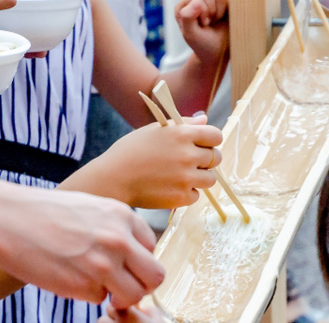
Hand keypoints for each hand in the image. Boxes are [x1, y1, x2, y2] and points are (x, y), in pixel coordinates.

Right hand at [0, 186, 163, 309]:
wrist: (8, 220)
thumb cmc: (43, 212)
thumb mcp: (89, 206)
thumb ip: (115, 226)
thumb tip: (131, 251)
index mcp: (123, 215)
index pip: (152, 246)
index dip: (137, 258)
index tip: (121, 263)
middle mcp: (120, 240)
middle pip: (155, 275)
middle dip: (140, 284)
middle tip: (120, 285)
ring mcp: (103, 264)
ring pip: (134, 295)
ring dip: (119, 297)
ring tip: (97, 286)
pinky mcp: (84, 285)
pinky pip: (99, 299)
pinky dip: (87, 295)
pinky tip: (68, 279)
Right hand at [60, 116, 221, 208]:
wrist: (112, 178)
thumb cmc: (129, 152)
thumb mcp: (153, 130)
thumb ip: (182, 124)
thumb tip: (204, 120)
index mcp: (182, 134)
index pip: (215, 135)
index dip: (210, 140)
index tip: (203, 145)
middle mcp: (187, 155)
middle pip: (215, 158)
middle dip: (206, 160)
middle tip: (188, 163)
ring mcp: (186, 177)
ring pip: (210, 178)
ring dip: (199, 178)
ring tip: (179, 176)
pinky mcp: (181, 197)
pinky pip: (196, 195)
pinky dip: (186, 193)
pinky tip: (169, 188)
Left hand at [176, 0, 228, 65]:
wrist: (218, 50)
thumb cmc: (203, 43)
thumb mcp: (191, 34)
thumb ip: (188, 18)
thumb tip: (196, 1)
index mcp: (182, 7)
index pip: (197, 0)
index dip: (203, 13)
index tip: (202, 25)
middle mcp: (192, 1)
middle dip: (211, 12)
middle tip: (208, 24)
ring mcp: (206, 0)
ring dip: (219, 11)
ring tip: (214, 21)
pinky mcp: (218, 1)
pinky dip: (226, 9)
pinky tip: (220, 17)